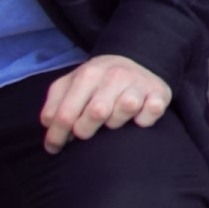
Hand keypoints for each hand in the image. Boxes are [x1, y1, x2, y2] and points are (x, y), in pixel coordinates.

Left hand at [38, 54, 172, 150]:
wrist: (134, 59)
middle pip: (96, 113)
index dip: (56, 137)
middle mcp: (115, 75)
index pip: (65, 114)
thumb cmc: (96, 81)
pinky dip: (143, 120)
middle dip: (85, 130)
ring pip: (124, 110)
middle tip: (85, 132)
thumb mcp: (70, 84)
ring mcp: (138, 83)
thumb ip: (54, 105)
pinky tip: (136, 118)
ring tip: (111, 120)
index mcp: (88, 74)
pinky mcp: (159, 93)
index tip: (54, 148)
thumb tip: (49, 126)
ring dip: (115, 122)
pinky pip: (151, 113)